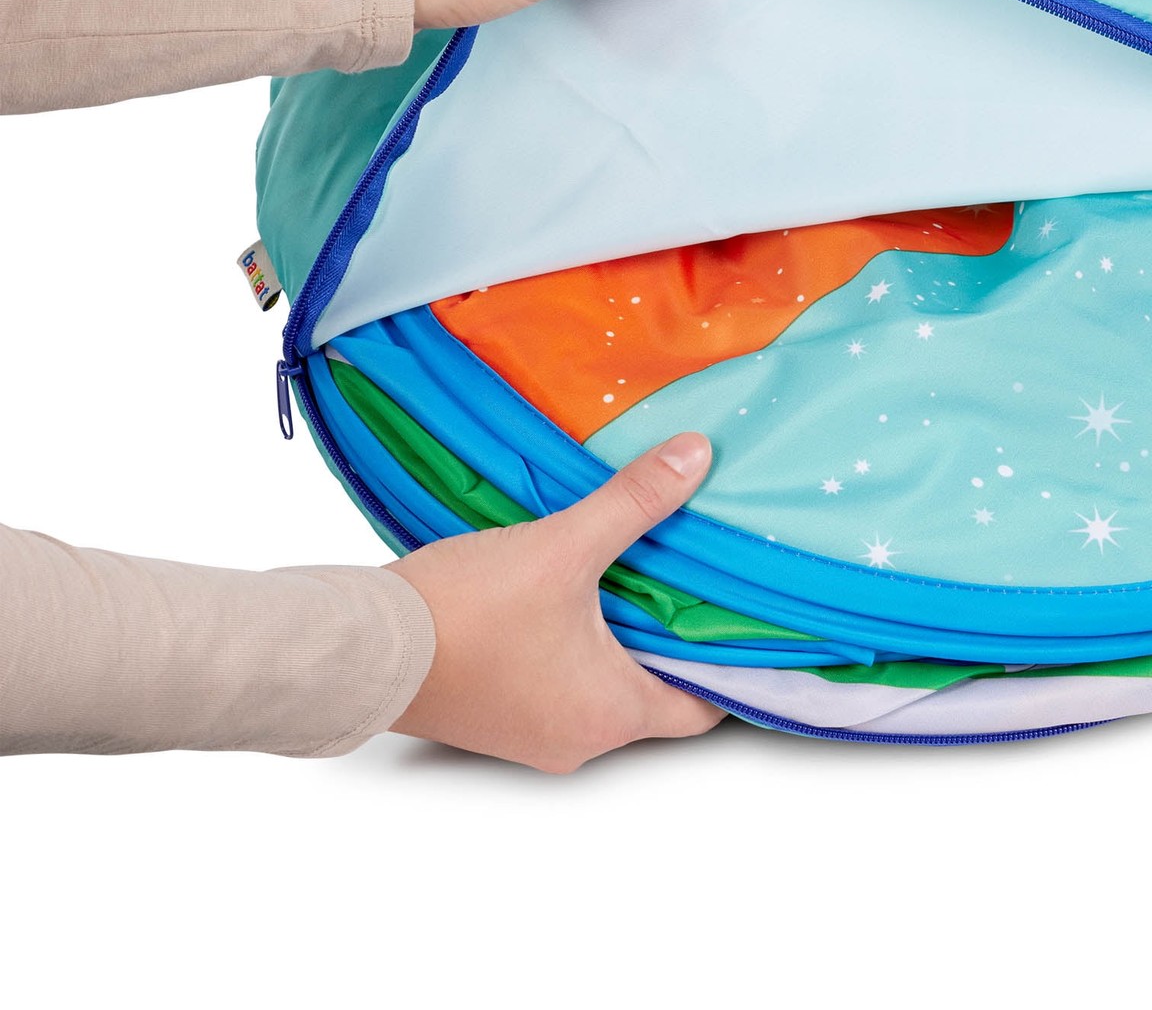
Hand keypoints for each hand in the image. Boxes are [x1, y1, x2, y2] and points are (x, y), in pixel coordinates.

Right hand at [384, 431, 724, 771]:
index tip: (747, 615)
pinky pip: (555, 682)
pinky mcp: (494, 715)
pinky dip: (573, 642)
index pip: (701, 706)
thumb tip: (697, 456)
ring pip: (601, 684)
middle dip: (671, 635)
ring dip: (617, 634)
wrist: (358, 647)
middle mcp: (577, 740)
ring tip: (637, 571)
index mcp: (609, 715)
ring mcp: (530, 734)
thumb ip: (634, 502)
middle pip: (653, 691)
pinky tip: (572, 590)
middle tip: (696, 576)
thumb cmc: (464, 612)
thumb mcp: (562, 546)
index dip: (730, 663)